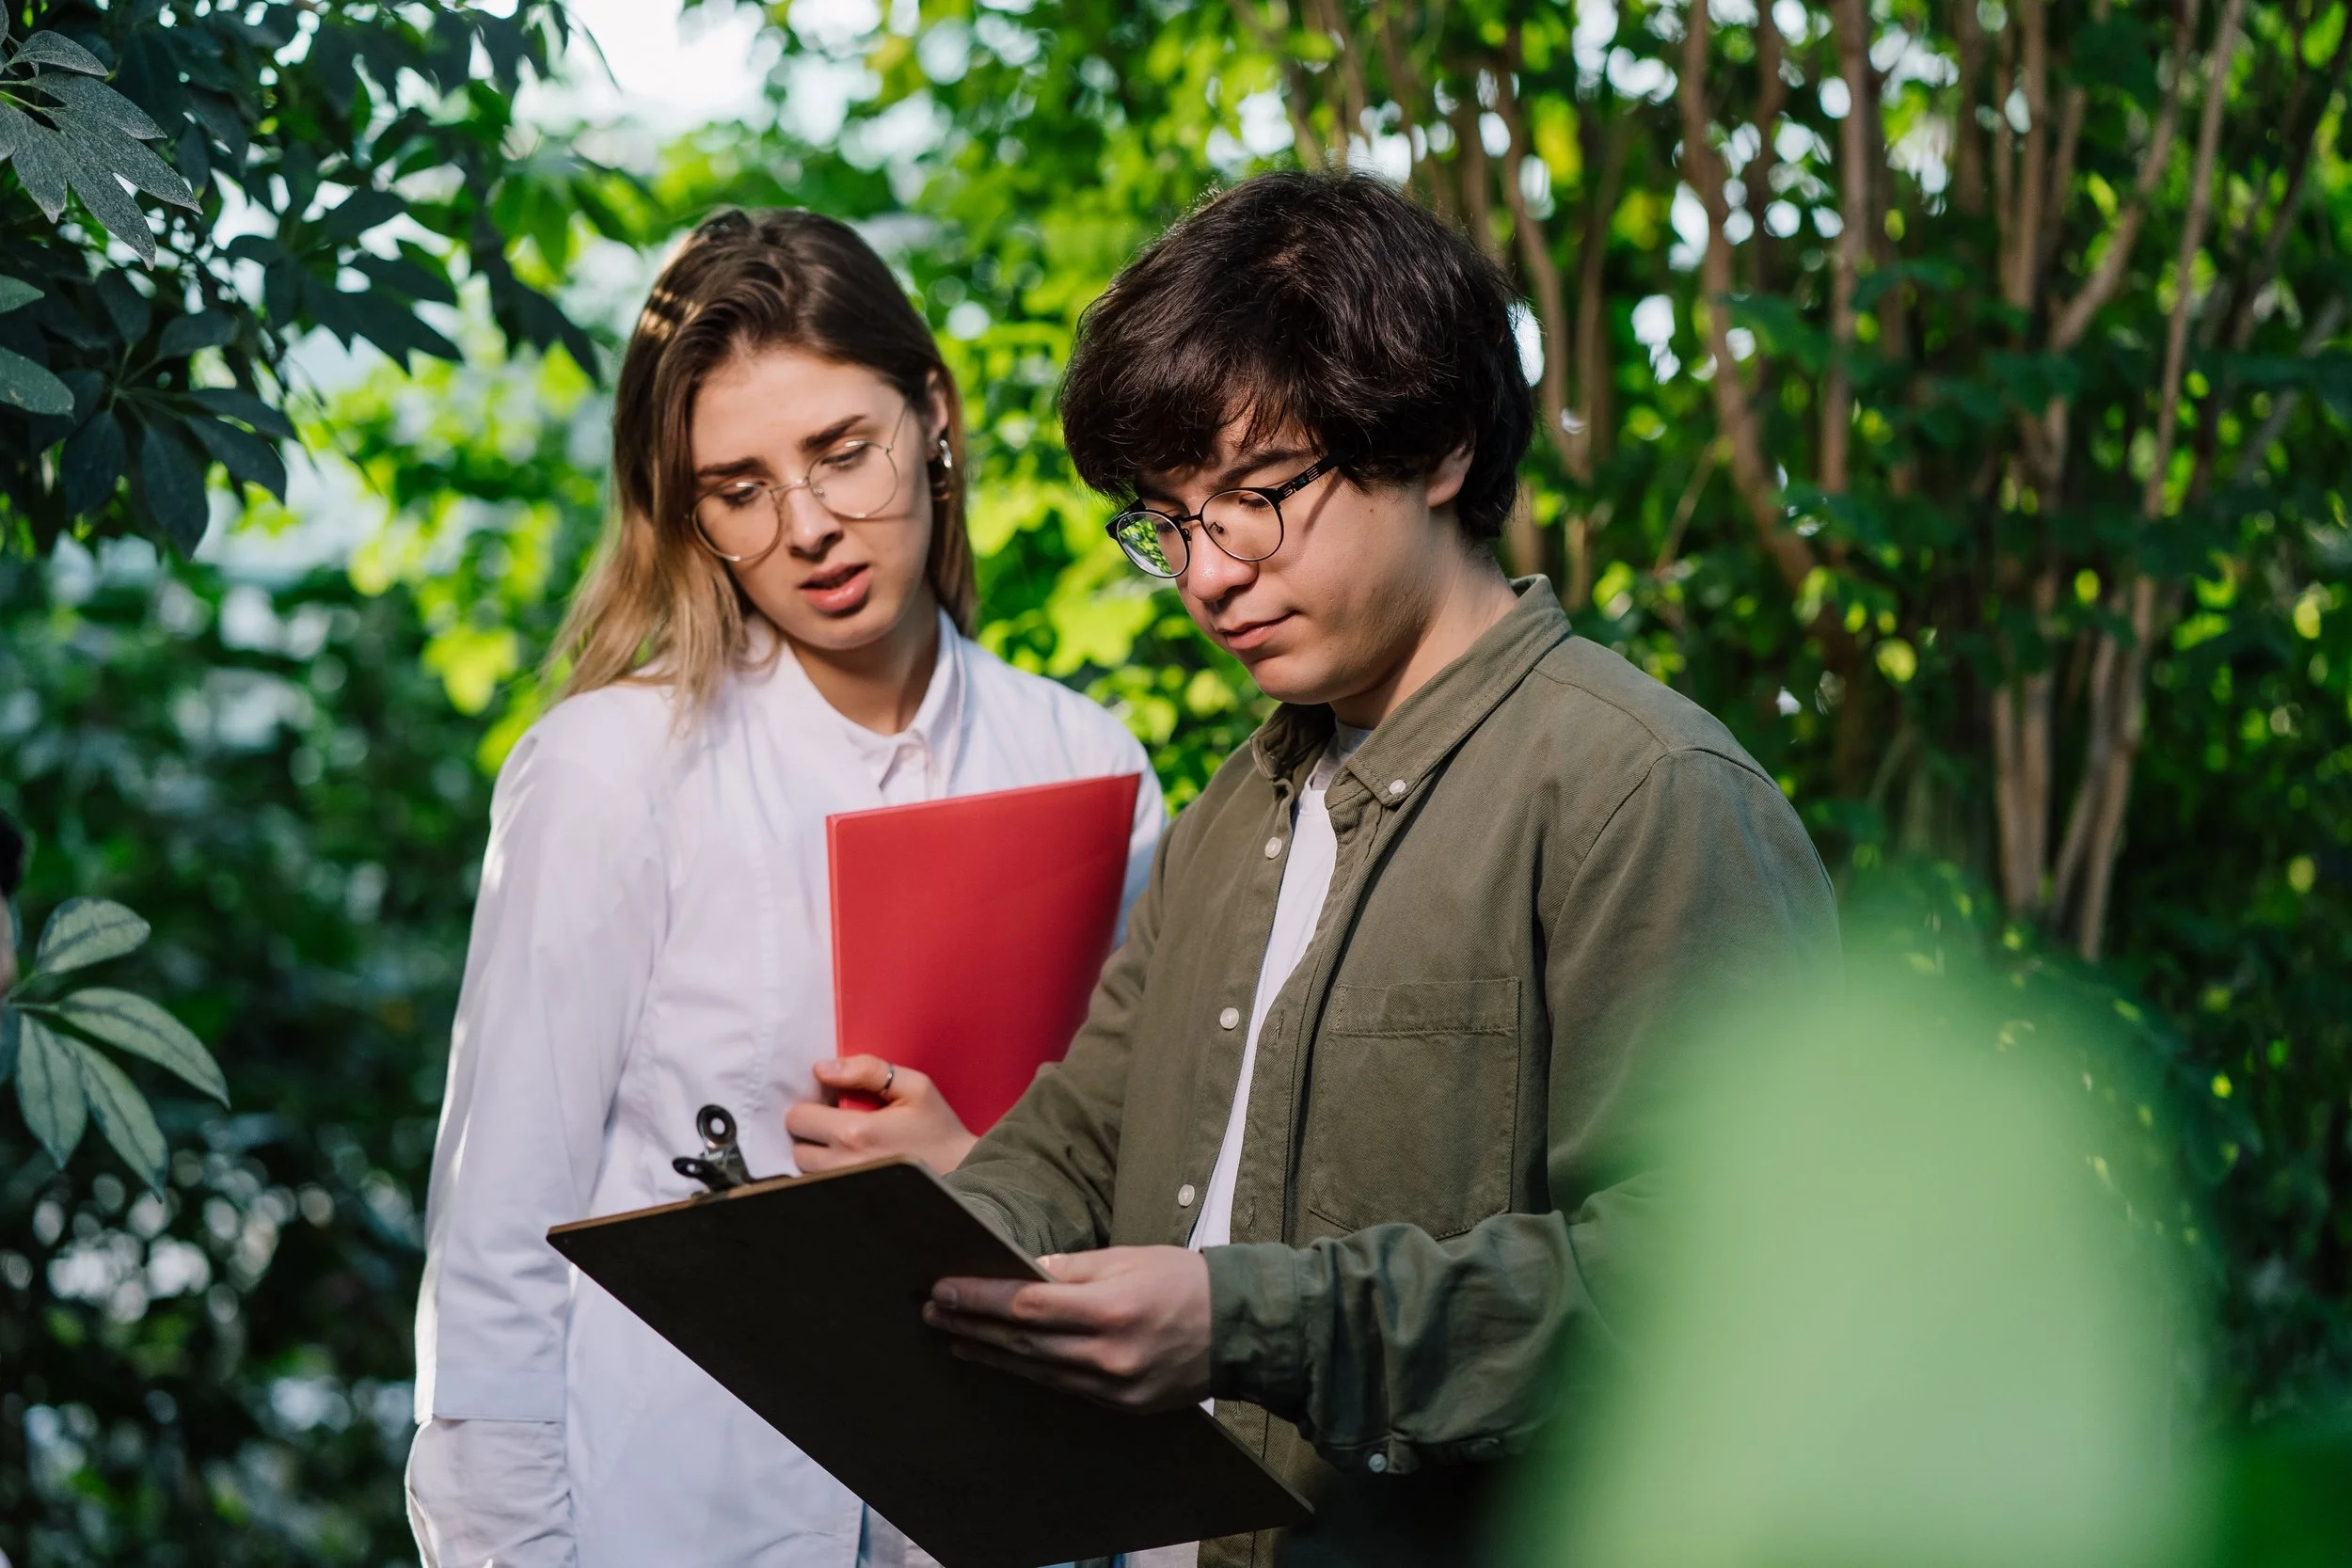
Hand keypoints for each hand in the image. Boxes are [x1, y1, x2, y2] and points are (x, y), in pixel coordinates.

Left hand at [786, 1055, 976, 1173]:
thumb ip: (867, 1070)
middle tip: (837, 1125)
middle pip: (796, 1146)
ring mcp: (845, 1189)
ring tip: (847, 1146)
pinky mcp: (850, 1203)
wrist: (961, 1172)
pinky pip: (819, 1187)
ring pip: (805, 1170)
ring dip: (818, 1156)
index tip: (830, 1106)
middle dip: (812, 1133)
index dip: (811, 1107)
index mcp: (855, 1132)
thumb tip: (823, 1069)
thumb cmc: (937, 1129)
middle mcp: (843, 1164)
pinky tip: (851, 1164)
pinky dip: (827, 1174)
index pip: (797, 1117)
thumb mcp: (914, 1087)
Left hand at [924, 1246, 1211, 1410]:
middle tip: (934, 1310)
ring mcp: (1114, 1385)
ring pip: (1036, 1371)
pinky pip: (1062, 1386)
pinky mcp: (1120, 1404)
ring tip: (955, 1335)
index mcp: (1111, 1308)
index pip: (1028, 1305)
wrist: (1240, 1329)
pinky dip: (1028, 1372)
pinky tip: (1003, 1359)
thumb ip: (1072, 1269)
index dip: (980, 1298)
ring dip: (990, 1353)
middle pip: (1023, 1343)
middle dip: (973, 1324)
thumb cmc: (1184, 1281)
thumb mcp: (1129, 1258)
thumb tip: (1021, 1271)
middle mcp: (1109, 1353)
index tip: (944, 1288)